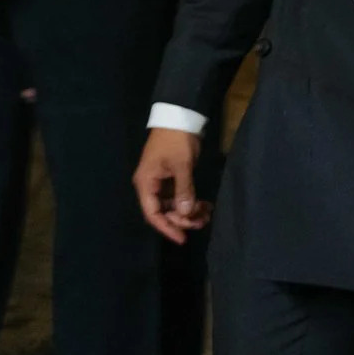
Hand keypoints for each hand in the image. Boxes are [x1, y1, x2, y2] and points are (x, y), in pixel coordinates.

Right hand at [133, 127, 207, 244]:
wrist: (179, 116)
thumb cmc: (176, 140)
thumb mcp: (181, 165)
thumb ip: (183, 190)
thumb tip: (185, 213)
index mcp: (146, 183)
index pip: (152, 214)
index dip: (167, 227)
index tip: (182, 238)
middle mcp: (151, 185)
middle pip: (164, 211)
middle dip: (182, 219)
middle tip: (202, 222)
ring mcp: (162, 182)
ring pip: (173, 205)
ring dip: (188, 211)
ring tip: (207, 215)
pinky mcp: (172, 177)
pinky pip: (180, 196)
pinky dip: (191, 201)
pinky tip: (205, 205)